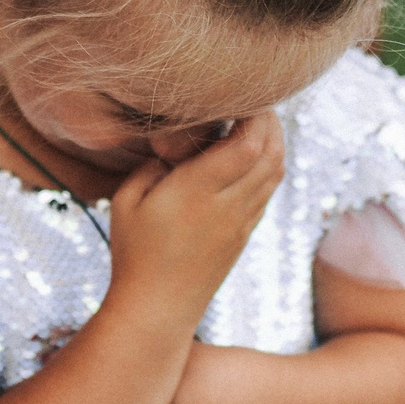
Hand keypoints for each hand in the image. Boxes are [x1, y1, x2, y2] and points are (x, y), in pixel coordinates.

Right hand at [103, 109, 284, 335]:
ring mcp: (242, 222)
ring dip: (275, 141)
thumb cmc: (134, 253)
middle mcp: (228, 206)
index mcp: (198, 192)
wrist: (158, 309)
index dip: (254, 114)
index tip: (241, 94)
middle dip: (271, 121)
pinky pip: (268, 190)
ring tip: (258, 120)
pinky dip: (269, 164)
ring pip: (276, 172)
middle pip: (271, 153)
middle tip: (255, 99)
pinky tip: (254, 153)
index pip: (247, 144)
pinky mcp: (245, 235)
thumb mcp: (127, 200)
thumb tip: (175, 145)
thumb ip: (152, 164)